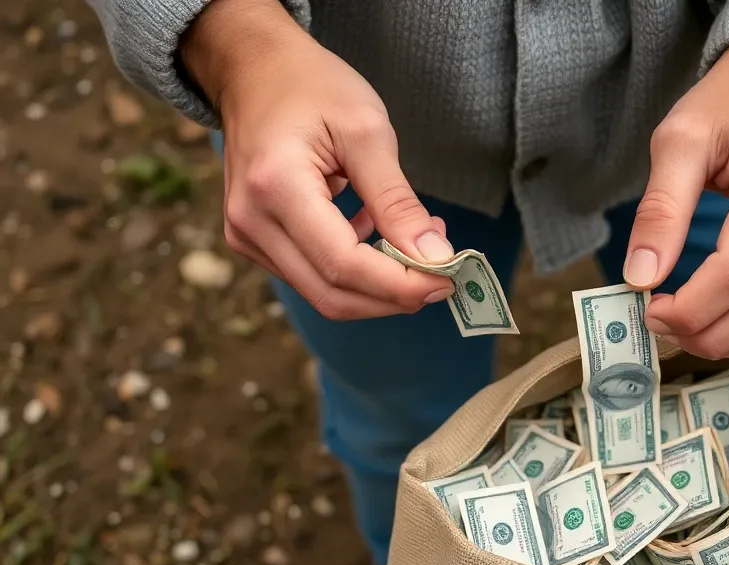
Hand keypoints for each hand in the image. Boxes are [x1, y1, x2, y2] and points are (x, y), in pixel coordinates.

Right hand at [181, 0, 453, 319]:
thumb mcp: (367, 131)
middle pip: (332, 294)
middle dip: (393, 296)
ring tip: (417, 248)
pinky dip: (356, 271)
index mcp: (275, 187)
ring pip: (324, 294)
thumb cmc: (311, 87)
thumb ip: (398, 201)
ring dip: (378, 286)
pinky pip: (312, 275)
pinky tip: (378, 234)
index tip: (448, 278)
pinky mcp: (254, 241)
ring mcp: (246, 236)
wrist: (253, 70)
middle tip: (442, 276)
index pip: (344, 264)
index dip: (400, 284)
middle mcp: (250, 222)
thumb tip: (435, 258)